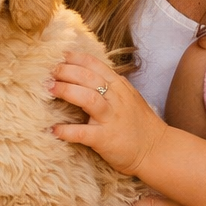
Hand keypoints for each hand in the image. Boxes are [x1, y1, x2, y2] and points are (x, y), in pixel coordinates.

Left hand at [50, 51, 170, 175]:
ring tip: (49, 89)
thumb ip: (109, 85)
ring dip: (66, 91)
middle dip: (65, 71)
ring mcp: (111, 118)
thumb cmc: (139, 124)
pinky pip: (83, 133)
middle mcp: (116, 98)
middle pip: (87, 77)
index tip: (57, 55)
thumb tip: (83, 74)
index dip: (73, 58)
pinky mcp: (106, 139)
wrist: (157, 150)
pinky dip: (66, 131)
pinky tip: (54, 130)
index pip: (94, 64)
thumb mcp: (128, 97)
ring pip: (87, 98)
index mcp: (119, 86)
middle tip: (47, 72)